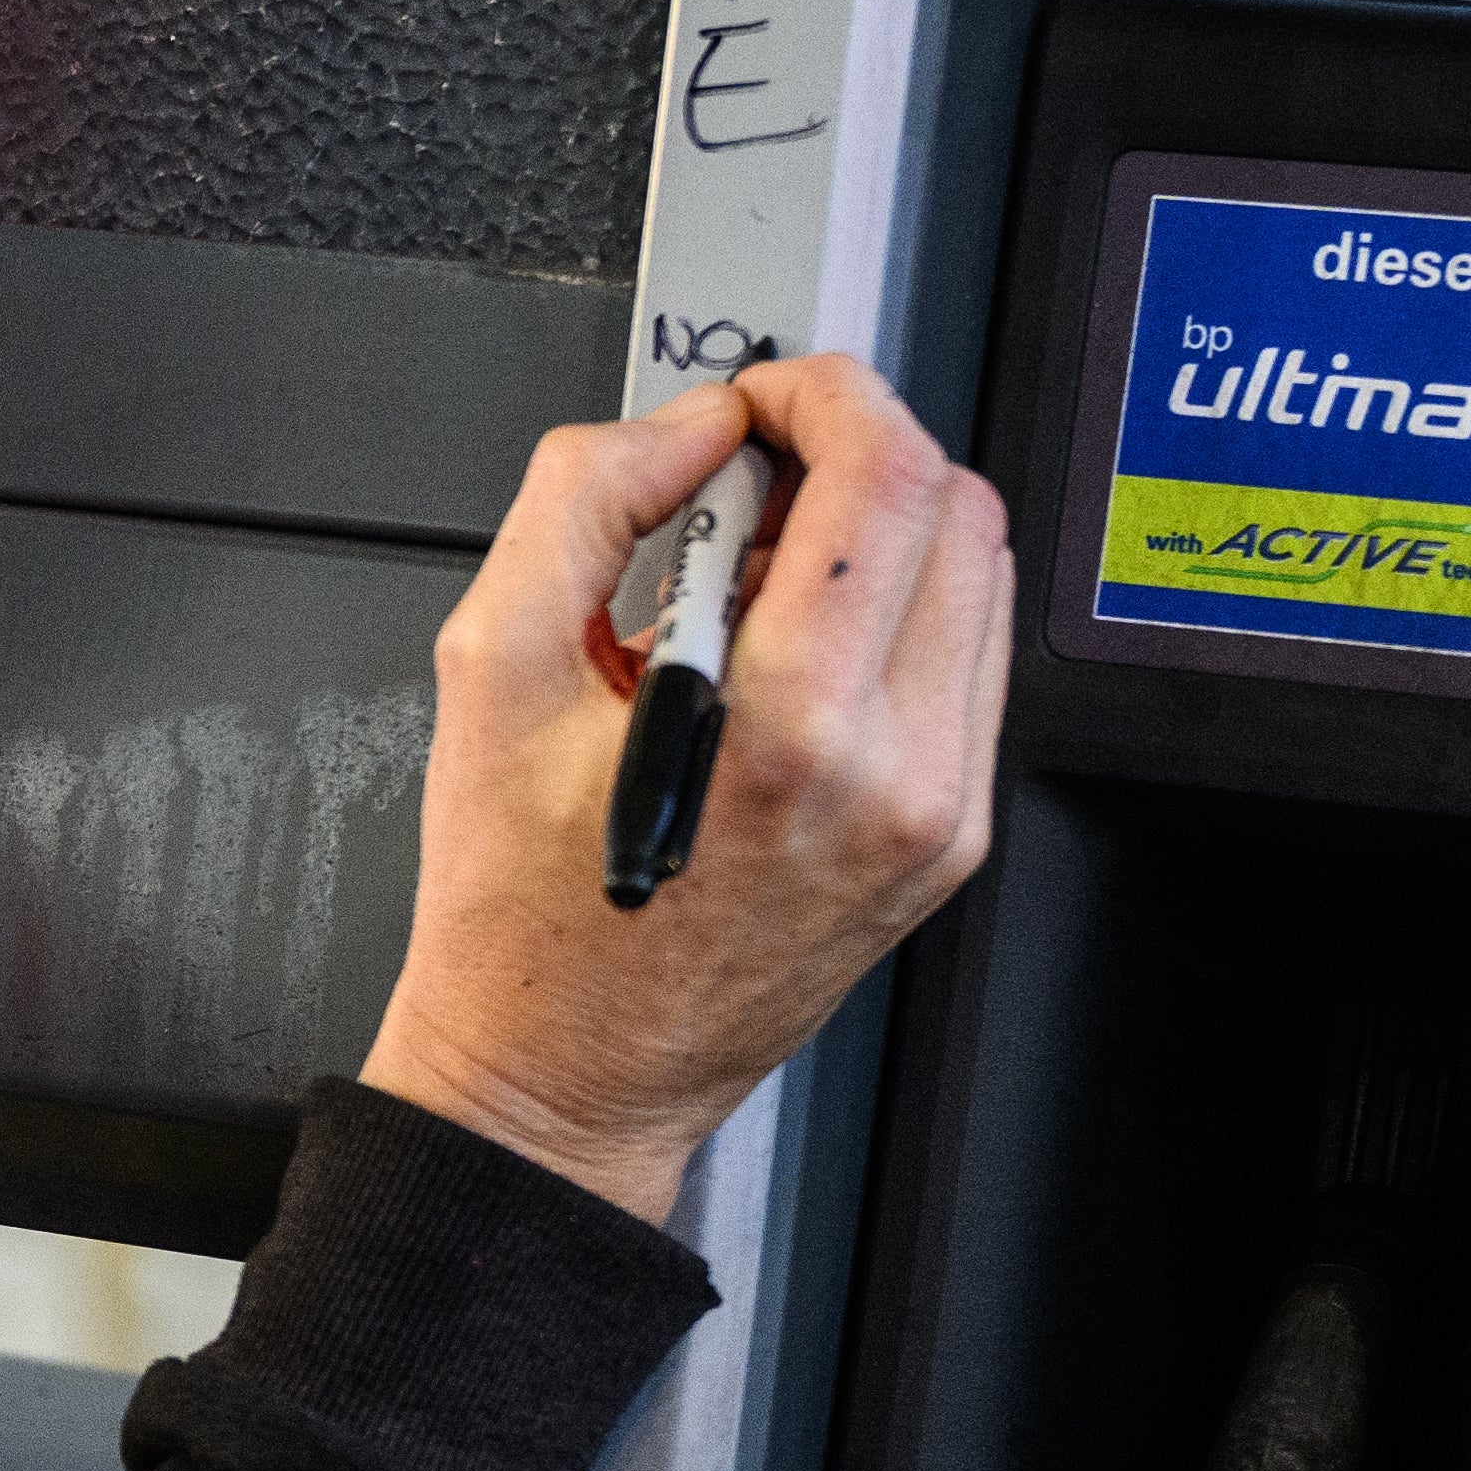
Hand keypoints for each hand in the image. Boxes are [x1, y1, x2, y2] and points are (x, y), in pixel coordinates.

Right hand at [357, 357, 1006, 1223]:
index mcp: (790, 727)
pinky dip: (893, 618)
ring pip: (979, 578)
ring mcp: (937, 812)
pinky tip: (787, 660)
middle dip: (853, 455)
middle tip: (746, 489)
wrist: (560, 1077)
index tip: (759, 402)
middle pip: (956, 507)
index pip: (889, 473)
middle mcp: (895, 771)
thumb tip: (685, 427)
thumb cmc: (519, 917)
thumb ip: (583, 502)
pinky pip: (964, 665)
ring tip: (754, 590)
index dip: (823, 393)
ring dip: (880, 535)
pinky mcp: (947, 840)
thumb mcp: (491, 670)